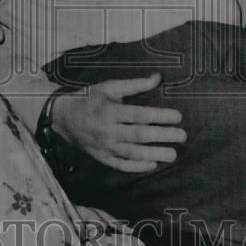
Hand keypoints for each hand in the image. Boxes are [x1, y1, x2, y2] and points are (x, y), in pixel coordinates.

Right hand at [52, 75, 185, 172]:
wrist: (63, 117)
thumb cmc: (89, 99)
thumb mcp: (108, 87)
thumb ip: (134, 85)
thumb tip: (158, 78)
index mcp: (109, 110)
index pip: (139, 115)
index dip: (160, 116)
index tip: (178, 117)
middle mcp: (107, 130)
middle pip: (139, 135)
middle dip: (163, 136)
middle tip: (182, 136)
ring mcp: (104, 146)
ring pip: (132, 153)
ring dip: (154, 154)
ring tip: (172, 154)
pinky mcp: (101, 158)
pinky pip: (121, 165)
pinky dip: (137, 167)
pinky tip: (152, 164)